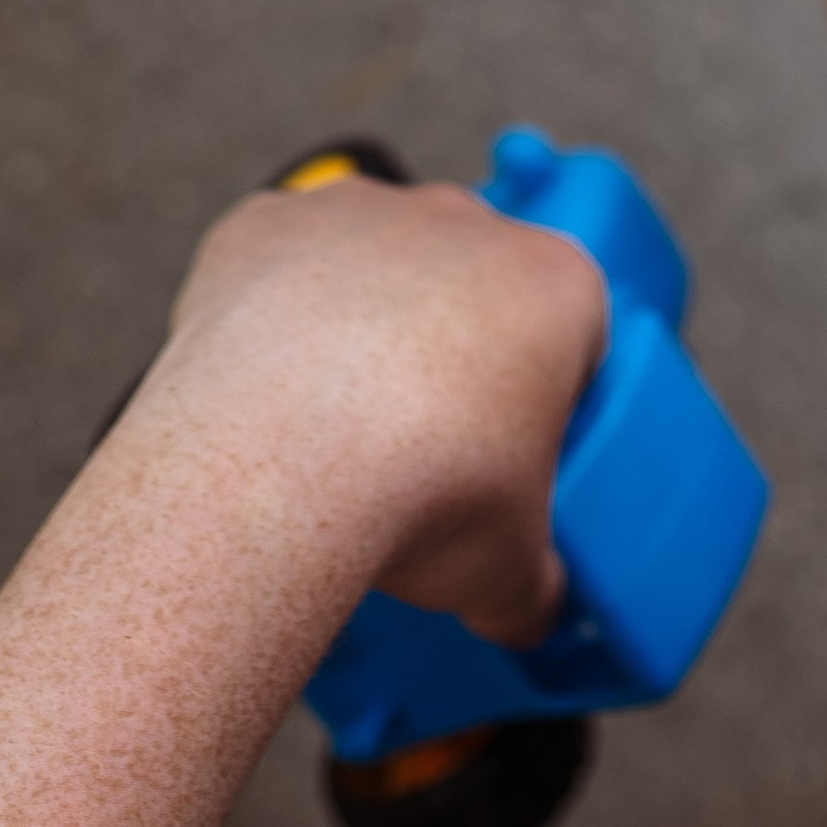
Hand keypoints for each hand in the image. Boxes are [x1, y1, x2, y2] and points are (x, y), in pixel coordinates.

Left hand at [153, 174, 606, 642]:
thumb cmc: (420, 497)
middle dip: (448, 349)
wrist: (281, 463)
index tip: (509, 448)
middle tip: (418, 442)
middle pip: (467, 281)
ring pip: (367, 261)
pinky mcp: (264, 222)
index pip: (570, 331)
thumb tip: (526, 616)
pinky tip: (256, 384)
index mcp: (555, 287)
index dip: (542, 393)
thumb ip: (533, 588)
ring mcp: (359, 210)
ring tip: (325, 423)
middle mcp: (462, 223)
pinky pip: (274, 259)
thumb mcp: (511, 573)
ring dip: (355, 321)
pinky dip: (266, 309)